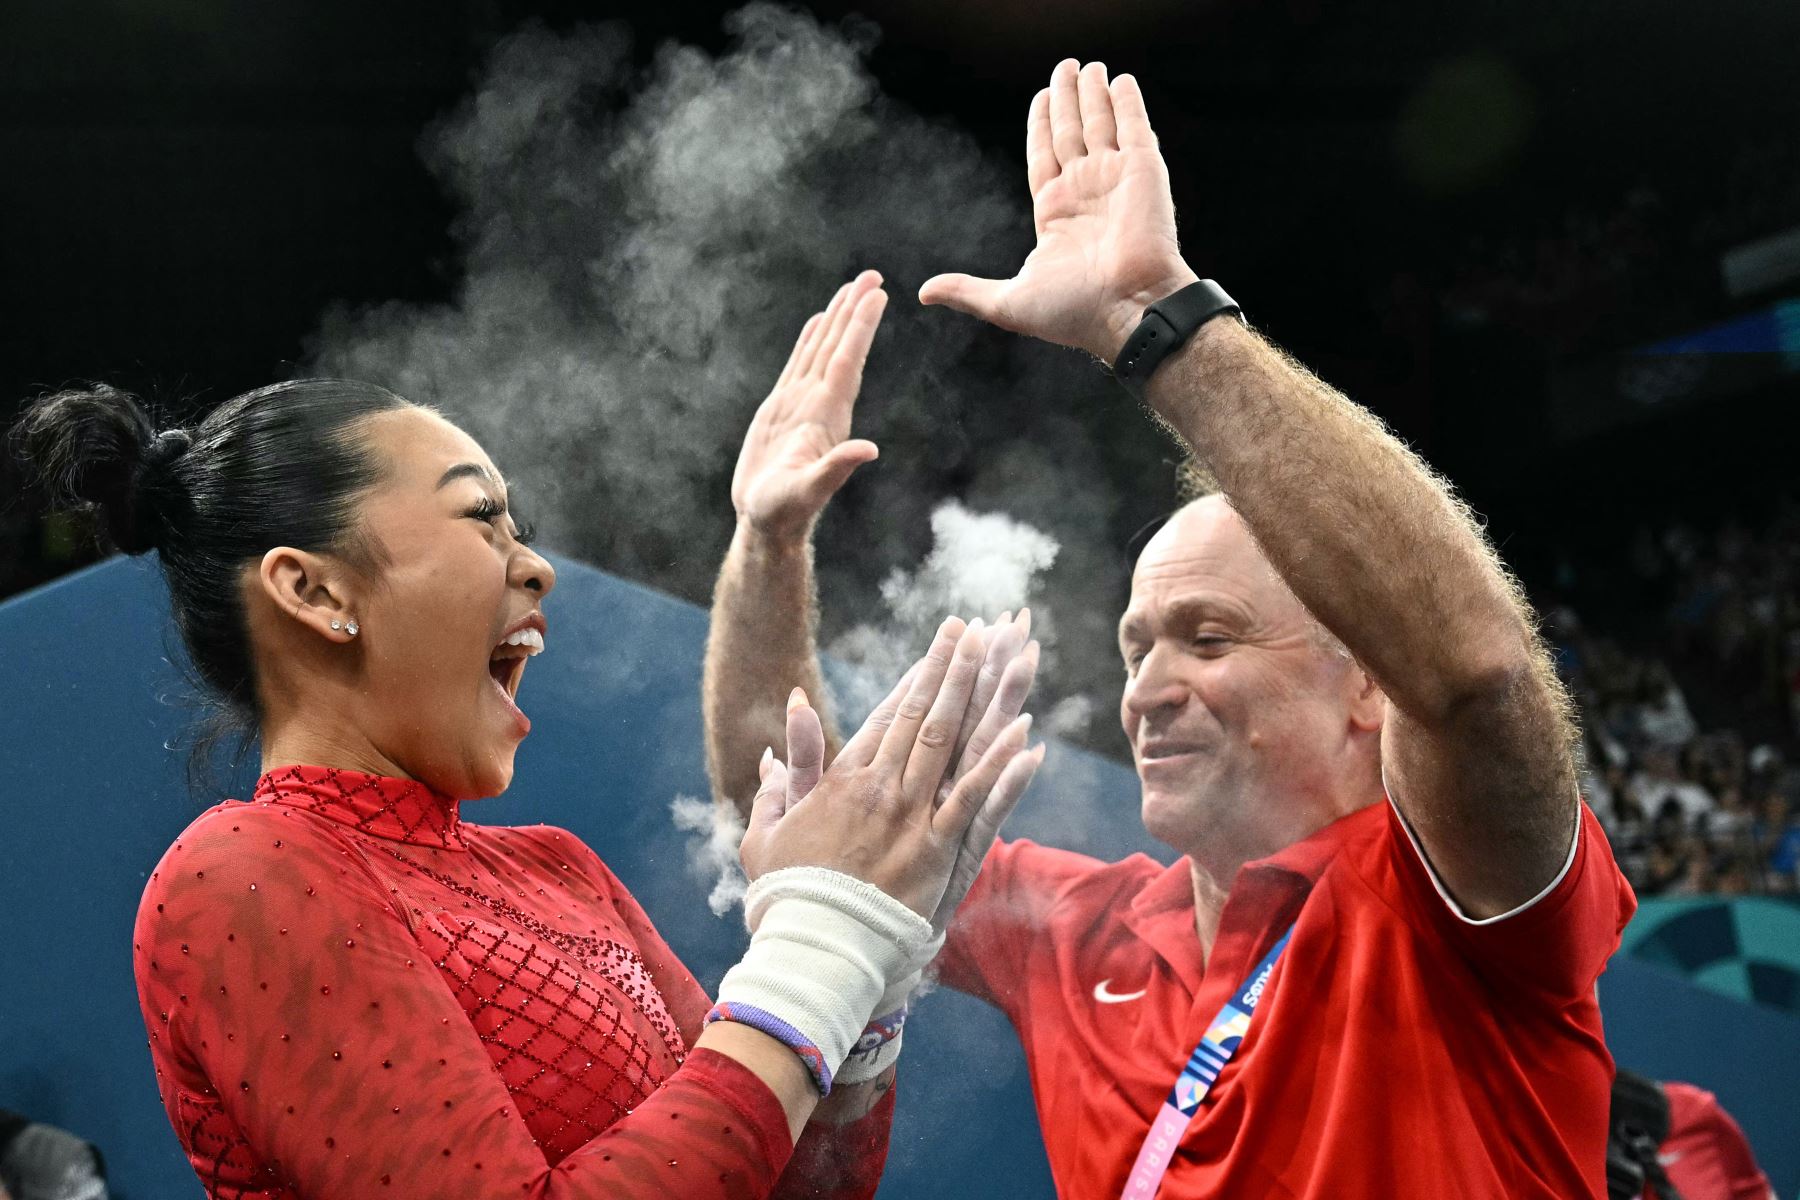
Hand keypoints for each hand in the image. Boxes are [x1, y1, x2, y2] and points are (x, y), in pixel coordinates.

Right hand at [731, 271, 887, 543]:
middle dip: (855, 311)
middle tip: (873, 274)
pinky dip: (809, 340)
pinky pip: (799, 365)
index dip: (860, 328)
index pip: (846, 362)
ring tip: (850, 287)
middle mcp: (819, 405)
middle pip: (839, 348)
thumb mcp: (810, 491)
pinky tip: (818, 322)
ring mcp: (802, 405)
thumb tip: (869, 450)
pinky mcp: (782, 409)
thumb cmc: (785, 511)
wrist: (768, 523)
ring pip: (821, 351)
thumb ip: (836, 469)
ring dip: (837, 319)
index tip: (877, 296)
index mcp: (828, 417)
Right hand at [740, 618, 1040, 917]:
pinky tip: (1025, 733)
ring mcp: (911, 819)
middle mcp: (881, 789)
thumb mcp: (768, 829)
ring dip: (981, 695)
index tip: (943, 640)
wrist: (810, 951)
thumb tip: (779, 734)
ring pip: (952, 743)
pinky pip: (975, 801)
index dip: (921, 673)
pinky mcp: (936, 853)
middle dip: (953, 666)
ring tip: (1005, 657)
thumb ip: (781, 777)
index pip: (891, 713)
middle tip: (978, 627)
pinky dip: (1000, 765)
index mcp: (845, 780)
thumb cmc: (787, 895)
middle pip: (925, 714)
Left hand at [919, 60, 1198, 362]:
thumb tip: (923, 293)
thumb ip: (968, 291)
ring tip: (1087, 66)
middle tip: (1064, 67)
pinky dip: (1127, 104)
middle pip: (1070, 133)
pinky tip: (1119, 81)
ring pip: (1100, 125)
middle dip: (1066, 101)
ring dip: (1093, 94)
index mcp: (1055, 213)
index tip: (1040, 96)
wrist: (1127, 311)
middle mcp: (1085, 192)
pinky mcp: (1143, 172)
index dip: (1041, 126)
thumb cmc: (1073, 313)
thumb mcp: (1007, 302)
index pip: (1044, 156)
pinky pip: (1133, 128)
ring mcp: (1115, 180)